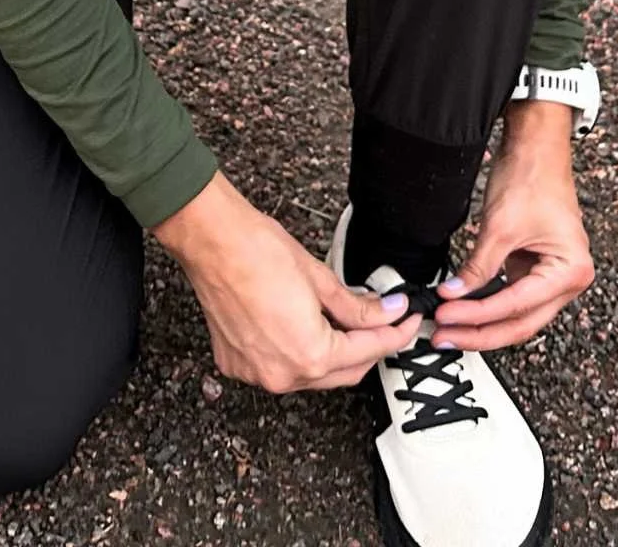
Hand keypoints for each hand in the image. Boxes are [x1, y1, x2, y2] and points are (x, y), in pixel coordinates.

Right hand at [152, 173, 424, 393]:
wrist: (211, 242)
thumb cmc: (257, 251)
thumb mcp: (321, 279)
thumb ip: (358, 306)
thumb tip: (386, 312)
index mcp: (310, 354)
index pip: (369, 351)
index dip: (395, 335)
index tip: (406, 321)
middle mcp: (283, 374)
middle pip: (344, 373)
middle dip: (369, 348)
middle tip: (385, 322)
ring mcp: (256, 373)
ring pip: (313, 375)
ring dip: (334, 354)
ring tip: (347, 323)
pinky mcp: (236, 365)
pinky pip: (281, 368)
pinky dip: (300, 354)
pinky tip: (306, 328)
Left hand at [424, 100, 593, 351]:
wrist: (537, 149)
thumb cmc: (533, 178)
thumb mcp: (500, 227)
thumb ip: (477, 267)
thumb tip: (453, 295)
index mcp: (571, 270)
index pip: (517, 304)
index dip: (478, 314)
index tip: (446, 315)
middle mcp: (570, 279)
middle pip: (521, 321)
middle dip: (480, 331)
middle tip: (444, 335)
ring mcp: (554, 277)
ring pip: (517, 316)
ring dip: (483, 324)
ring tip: (449, 329)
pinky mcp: (537, 270)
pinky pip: (512, 298)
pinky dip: (488, 306)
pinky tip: (464, 312)